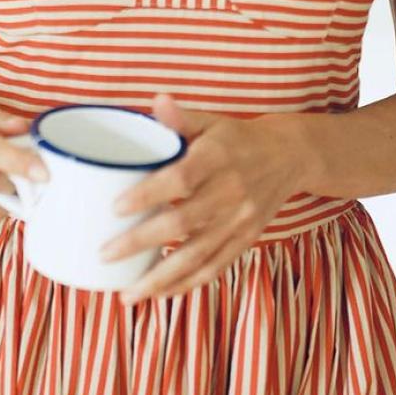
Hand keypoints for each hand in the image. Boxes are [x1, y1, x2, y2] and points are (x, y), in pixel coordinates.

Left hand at [99, 93, 305, 302]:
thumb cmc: (237, 137)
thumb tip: (156, 100)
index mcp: (217, 157)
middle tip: (106, 254)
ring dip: (161, 278)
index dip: (148, 194)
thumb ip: (181, 117)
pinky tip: (160, 293)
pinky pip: (215, 268)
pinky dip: (187, 284)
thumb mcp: (211, 121)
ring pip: (197, 256)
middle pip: (183, 223)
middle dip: (142, 242)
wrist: (289, 156)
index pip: (180, 179)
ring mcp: (240, 220)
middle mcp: (230, 192)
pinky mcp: (246, 240)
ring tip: (127, 294)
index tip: (115, 208)